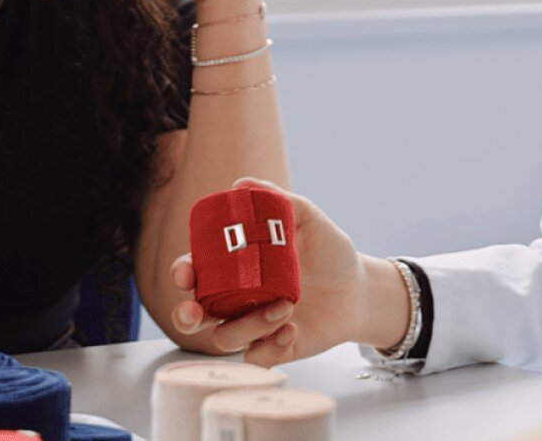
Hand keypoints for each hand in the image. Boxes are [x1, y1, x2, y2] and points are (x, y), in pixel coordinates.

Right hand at [166, 177, 383, 366]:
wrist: (359, 288)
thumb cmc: (328, 252)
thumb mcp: (308, 220)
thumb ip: (280, 202)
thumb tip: (243, 184)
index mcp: (235, 269)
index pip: (197, 272)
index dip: (183, 273)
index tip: (187, 272)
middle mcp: (237, 300)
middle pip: (194, 314)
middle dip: (185, 316)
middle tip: (195, 311)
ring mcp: (253, 327)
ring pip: (226, 337)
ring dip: (249, 325)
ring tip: (285, 306)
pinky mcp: (273, 349)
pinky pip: (256, 358)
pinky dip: (270, 347)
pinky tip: (291, 329)